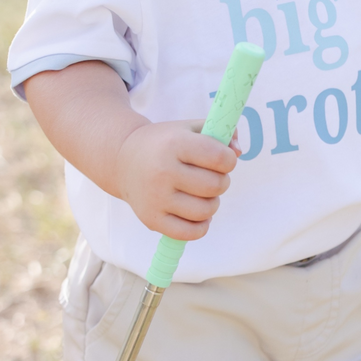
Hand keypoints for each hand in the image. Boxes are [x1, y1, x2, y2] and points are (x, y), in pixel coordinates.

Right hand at [114, 120, 237, 240]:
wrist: (122, 160)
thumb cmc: (165, 143)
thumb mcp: (189, 129)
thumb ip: (221, 134)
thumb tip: (238, 153)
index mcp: (175, 144)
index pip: (220, 158)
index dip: (229, 160)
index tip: (222, 160)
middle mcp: (163, 171)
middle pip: (216, 186)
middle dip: (222, 181)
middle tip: (210, 177)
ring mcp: (156, 198)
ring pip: (206, 211)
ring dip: (212, 203)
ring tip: (202, 194)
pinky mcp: (152, 219)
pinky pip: (191, 232)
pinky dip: (201, 225)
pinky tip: (196, 213)